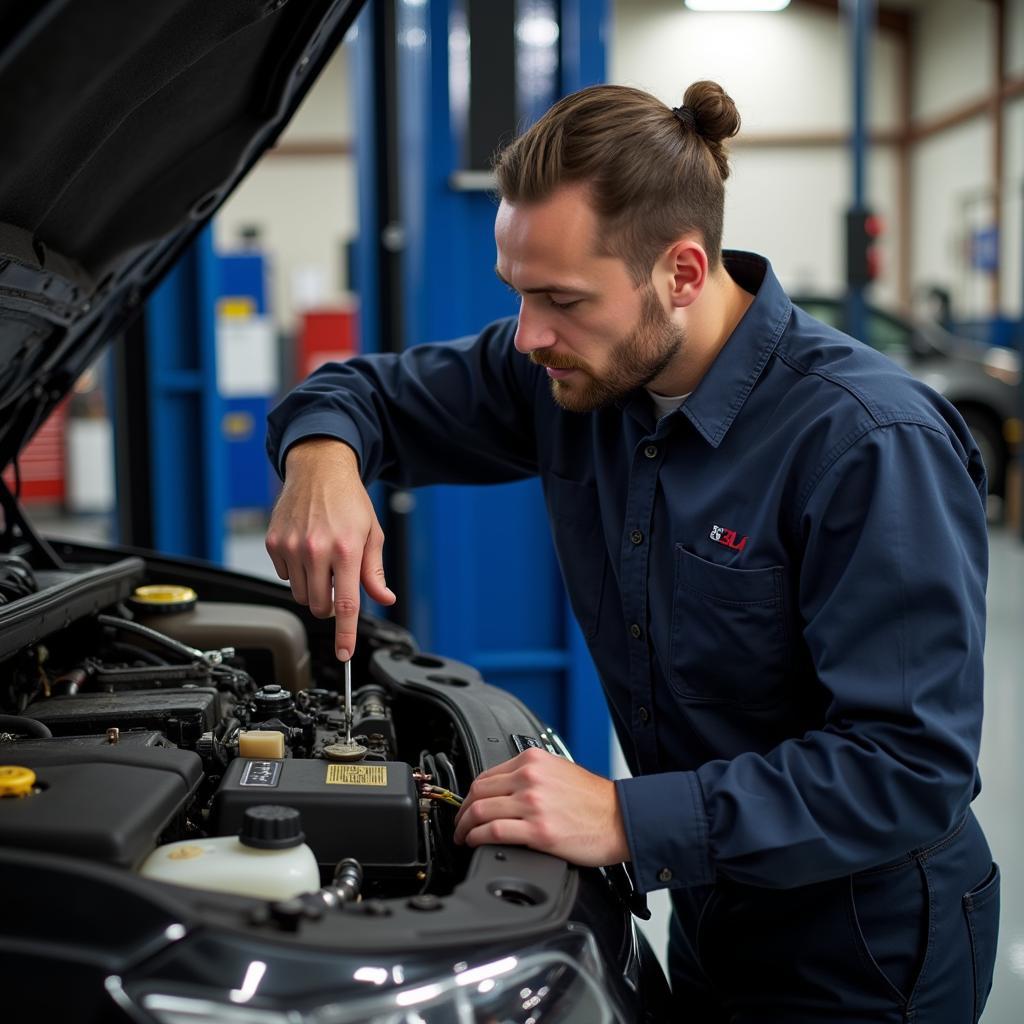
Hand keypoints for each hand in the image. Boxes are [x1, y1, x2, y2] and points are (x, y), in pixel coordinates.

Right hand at [265, 438, 395, 659]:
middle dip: (331, 605)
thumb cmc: (348, 500)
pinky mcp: (274, 544)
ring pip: (302, 595)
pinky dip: (298, 573)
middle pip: (320, 605)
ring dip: (315, 590)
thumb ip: (374, 572)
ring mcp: (291, 547)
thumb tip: (384, 598)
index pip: (346, 605)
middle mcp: (316, 550)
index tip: (345, 655)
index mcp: (345, 550)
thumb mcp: (371, 534)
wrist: (318, 469)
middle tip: (339, 584)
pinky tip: (307, 550)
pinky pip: (286, 577)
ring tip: (324, 562)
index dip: (345, 635)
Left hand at [452, 748, 629, 866]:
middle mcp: (530, 778)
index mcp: (533, 760)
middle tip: (459, 825)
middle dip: (463, 811)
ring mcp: (533, 803)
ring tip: (463, 837)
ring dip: (465, 827)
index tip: (468, 806)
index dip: (471, 794)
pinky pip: (494, 832)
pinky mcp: (538, 830)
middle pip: (478, 792)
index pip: (486, 775)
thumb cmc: (595, 801)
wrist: (621, 819)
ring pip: (481, 811)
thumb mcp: (559, 771)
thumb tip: (502, 792)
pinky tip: (476, 843)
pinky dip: (477, 838)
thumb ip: (530, 776)